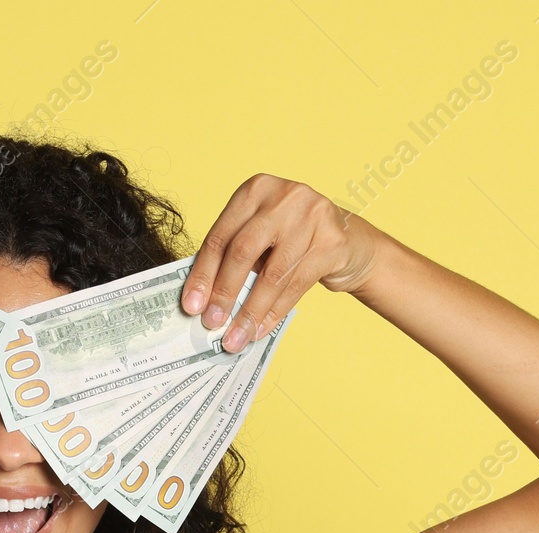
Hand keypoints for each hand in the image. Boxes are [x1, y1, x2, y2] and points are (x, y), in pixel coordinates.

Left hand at [181, 173, 382, 352]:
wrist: (348, 242)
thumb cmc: (291, 241)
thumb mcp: (261, 236)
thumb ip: (234, 256)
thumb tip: (201, 300)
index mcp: (255, 190)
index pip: (220, 236)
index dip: (202, 274)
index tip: (190, 306)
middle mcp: (283, 197)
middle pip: (242, 251)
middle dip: (223, 292)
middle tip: (211, 323)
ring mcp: (311, 217)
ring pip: (271, 275)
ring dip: (249, 312)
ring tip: (235, 338)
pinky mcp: (332, 243)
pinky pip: (295, 286)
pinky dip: (273, 313)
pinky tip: (259, 330)